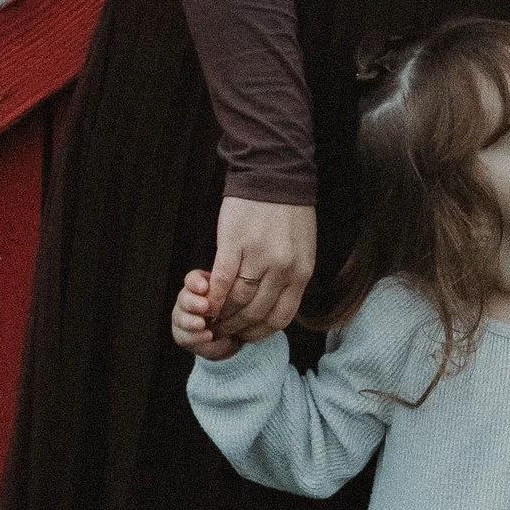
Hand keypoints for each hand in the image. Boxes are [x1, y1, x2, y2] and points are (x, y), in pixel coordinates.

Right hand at [170, 267, 242, 360]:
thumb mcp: (239, 300)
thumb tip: (239, 285)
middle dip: (192, 302)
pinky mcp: (182, 335)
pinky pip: (182, 335)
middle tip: (204, 306)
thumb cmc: (237, 313)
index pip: (193, 279)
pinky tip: (207, 336)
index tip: (204, 288)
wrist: (235, 338)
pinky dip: (194, 336)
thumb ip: (233, 292)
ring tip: (202, 324)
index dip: (196, 282)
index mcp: (202, 285)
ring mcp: (184, 317)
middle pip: (184, 297)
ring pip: (179, 316)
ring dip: (191, 321)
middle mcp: (190, 299)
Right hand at [203, 194, 317, 339]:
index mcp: (301, 271)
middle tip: (224, 331)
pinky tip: (206, 301)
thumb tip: (277, 305)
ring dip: (222, 314)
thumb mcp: (303, 247)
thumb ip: (292, 276)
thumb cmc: (289, 210)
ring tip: (212, 319)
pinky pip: (221, 280)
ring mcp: (259, 256)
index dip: (260, 333)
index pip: (280, 317)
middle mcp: (283, 269)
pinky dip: (212, 295)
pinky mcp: (235, 243)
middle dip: (238, 327)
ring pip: (237, 300)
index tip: (247, 336)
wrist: (275, 174)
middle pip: (256, 313)